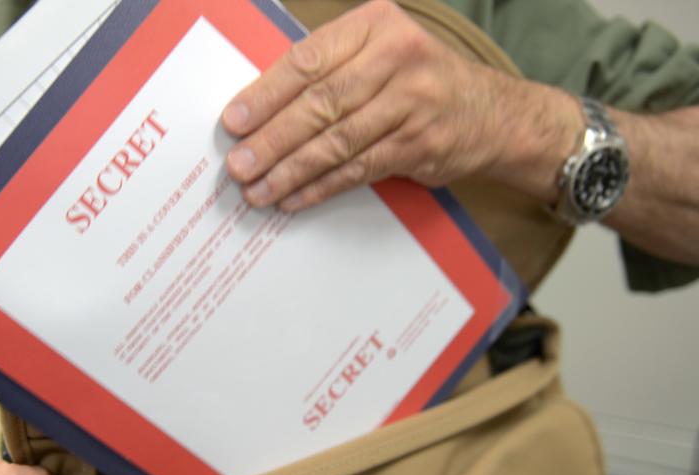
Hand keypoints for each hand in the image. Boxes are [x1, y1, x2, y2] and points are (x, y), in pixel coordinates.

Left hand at [221, 0, 577, 210]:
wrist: (491, 113)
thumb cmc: (417, 81)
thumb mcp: (378, 54)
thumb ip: (329, 70)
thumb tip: (259, 110)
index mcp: (376, 25)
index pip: (309, 60)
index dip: (266, 93)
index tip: (233, 120)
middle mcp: (397, 57)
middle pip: (320, 103)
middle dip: (272, 139)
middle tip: (238, 165)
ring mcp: (412, 102)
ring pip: (337, 141)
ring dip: (290, 170)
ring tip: (257, 190)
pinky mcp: (419, 144)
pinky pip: (357, 169)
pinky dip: (320, 187)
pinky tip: (293, 198)